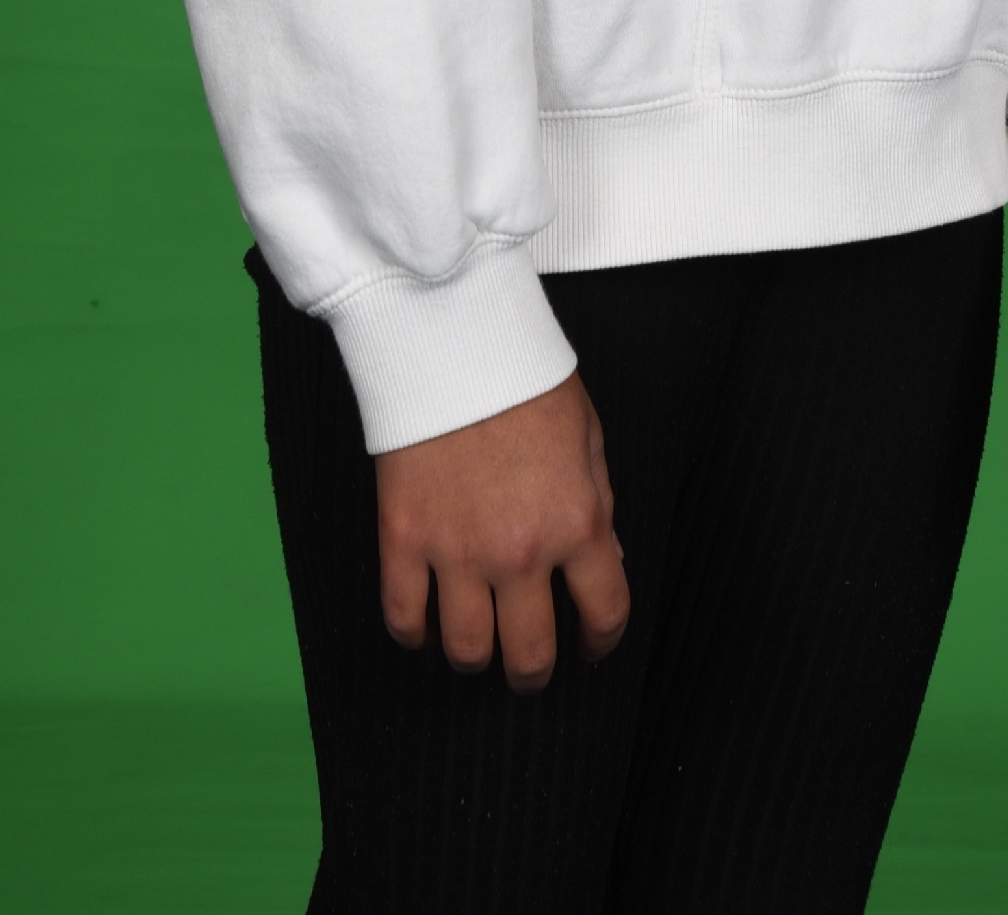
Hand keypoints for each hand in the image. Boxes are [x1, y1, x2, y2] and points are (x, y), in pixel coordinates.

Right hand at [376, 372, 630, 690]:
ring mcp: (456, 550)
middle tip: (530, 666)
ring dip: (476, 658)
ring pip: (467, 650)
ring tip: (478, 645)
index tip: (591, 645)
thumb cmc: (525, 378)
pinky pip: (403, 617)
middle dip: (534, 672)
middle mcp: (520, 551)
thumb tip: (602, 563)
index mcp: (577, 523)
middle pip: (529, 655)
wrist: (454, 336)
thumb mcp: (588, 436)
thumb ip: (597, 506)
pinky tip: (425, 625)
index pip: (603, 614)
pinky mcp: (403, 538)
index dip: (601, 641)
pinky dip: (414, 634)